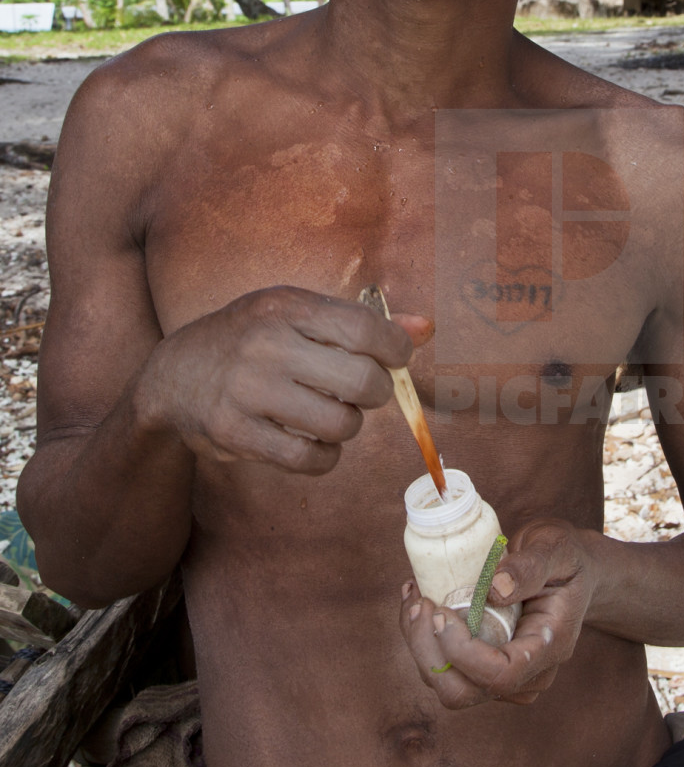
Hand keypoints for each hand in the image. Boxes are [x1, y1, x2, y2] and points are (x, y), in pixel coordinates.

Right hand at [138, 285, 431, 475]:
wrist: (173, 374)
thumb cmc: (254, 338)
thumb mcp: (298, 313)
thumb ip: (362, 322)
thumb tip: (426, 330)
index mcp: (286, 306)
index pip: (364, 328)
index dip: (395, 349)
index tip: (395, 358)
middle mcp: (266, 344)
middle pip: (363, 381)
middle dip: (377, 392)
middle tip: (362, 391)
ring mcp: (247, 390)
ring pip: (341, 425)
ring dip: (348, 426)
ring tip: (331, 413)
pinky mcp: (234, 433)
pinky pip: (309, 459)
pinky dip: (324, 457)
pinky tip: (314, 442)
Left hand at [400, 519, 596, 708]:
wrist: (571, 571)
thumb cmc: (565, 558)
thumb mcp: (556, 549)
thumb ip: (531, 566)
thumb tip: (496, 589)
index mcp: (550, 647)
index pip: (501, 675)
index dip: (463, 653)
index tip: (442, 611)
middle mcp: (528, 674)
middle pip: (464, 692)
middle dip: (430, 652)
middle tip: (420, 603)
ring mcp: (506, 677)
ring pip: (448, 685)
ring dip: (420, 644)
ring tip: (415, 596)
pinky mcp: (485, 669)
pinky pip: (446, 669)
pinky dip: (424, 640)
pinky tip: (420, 602)